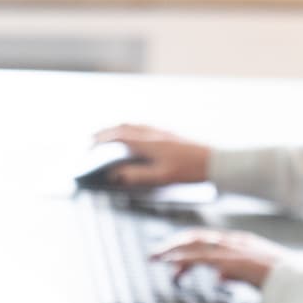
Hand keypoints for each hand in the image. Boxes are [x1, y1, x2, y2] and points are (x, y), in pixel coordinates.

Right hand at [92, 124, 211, 187]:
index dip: (101, 140)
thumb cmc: (188, 170)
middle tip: (93, 140)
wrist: (213, 161)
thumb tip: (114, 175)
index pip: (118, 136)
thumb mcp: (160, 177)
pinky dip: (130, 131)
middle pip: (123, 127)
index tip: (89, 145)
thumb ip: (136, 176)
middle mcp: (152, 133)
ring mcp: (161, 132)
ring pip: (133, 125)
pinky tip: (132, 139)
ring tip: (108, 138)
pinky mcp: (168, 134)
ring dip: (118, 130)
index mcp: (148, 142)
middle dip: (106, 132)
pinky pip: (143, 128)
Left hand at [154, 229, 282, 286]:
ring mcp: (233, 250)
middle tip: (155, 254)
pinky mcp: (232, 261)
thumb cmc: (282, 279)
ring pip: (195, 245)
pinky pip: (202, 258)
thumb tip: (219, 275)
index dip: (186, 242)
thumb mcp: (255, 273)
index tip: (170, 250)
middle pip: (196, 237)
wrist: (297, 279)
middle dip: (173, 243)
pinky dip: (183, 259)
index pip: (207, 238)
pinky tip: (171, 265)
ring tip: (155, 258)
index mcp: (240, 242)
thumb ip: (236, 272)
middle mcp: (234, 242)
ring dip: (172, 251)